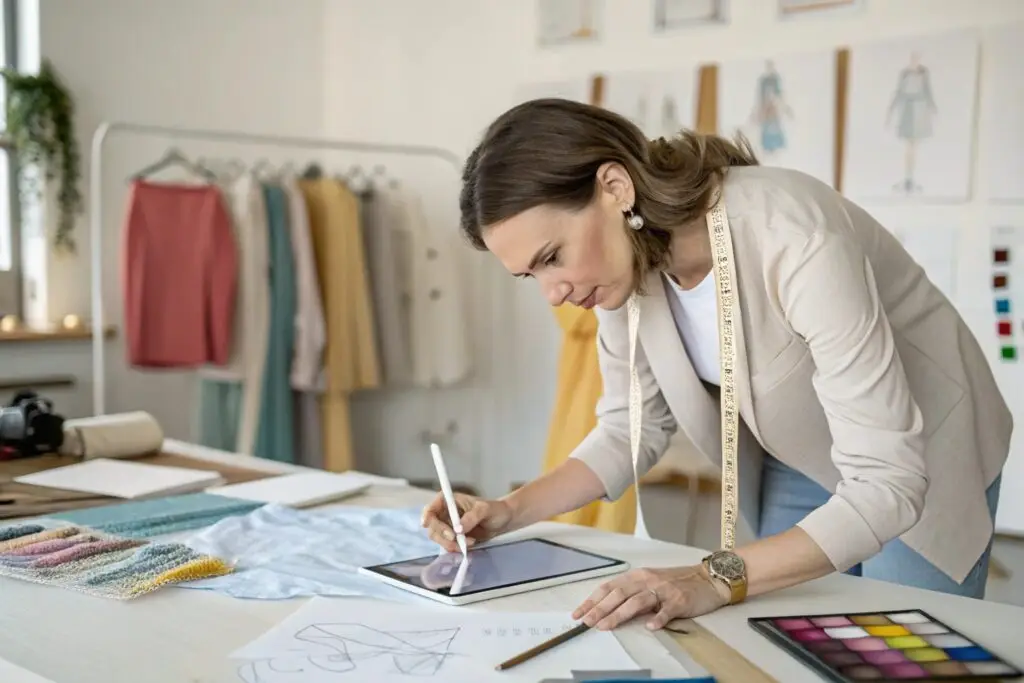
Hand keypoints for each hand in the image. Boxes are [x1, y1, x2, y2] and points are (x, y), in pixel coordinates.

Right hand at [420, 491, 512, 552]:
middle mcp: (445, 513)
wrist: (503, 521)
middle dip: (442, 535)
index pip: (431, 508)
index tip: (427, 524)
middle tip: (456, 539)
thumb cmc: (494, 510)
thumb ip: (471, 517)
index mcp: (449, 501)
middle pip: (432, 526)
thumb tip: (458, 529)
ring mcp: (448, 527)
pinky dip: (455, 548)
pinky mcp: (454, 538)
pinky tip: (468, 546)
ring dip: (451, 543)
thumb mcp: (485, 510)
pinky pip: (447, 546)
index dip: (426, 516)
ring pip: (438, 538)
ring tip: (470, 542)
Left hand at [572, 564, 730, 630]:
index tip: (578, 613)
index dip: (592, 600)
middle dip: (600, 609)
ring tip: (606, 626)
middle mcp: (647, 580)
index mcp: (637, 576)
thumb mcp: (649, 582)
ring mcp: (663, 590)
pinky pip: (667, 610)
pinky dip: (658, 618)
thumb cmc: (675, 582)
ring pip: (637, 601)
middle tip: (587, 622)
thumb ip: (631, 593)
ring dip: (619, 614)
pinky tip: (650, 627)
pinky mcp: (680, 601)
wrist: (707, 578)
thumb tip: (606, 608)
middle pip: (619, 594)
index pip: (609, 587)